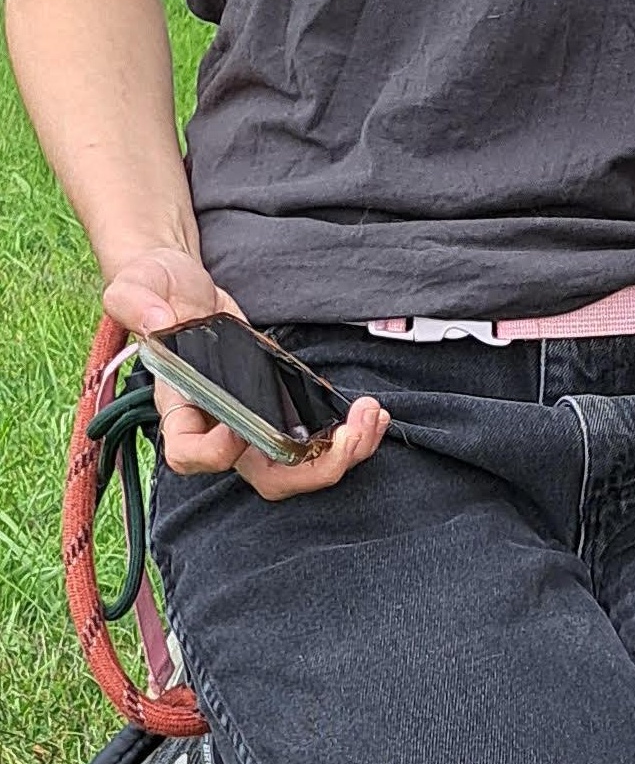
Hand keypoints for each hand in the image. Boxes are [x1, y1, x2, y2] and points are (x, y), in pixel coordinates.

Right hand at [101, 246, 388, 500]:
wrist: (184, 288)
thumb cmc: (154, 291)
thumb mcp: (135, 286)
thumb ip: (135, 303)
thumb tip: (159, 322)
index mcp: (178, 406)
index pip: (191, 456)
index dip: (218, 453)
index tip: (240, 424)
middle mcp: (219, 425)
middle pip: (264, 477)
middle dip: (312, 469)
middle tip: (348, 438)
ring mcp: (255, 420)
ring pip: (300, 465)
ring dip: (344, 453)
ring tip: (371, 417)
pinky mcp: (283, 407)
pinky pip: (320, 439)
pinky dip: (351, 433)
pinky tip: (370, 411)